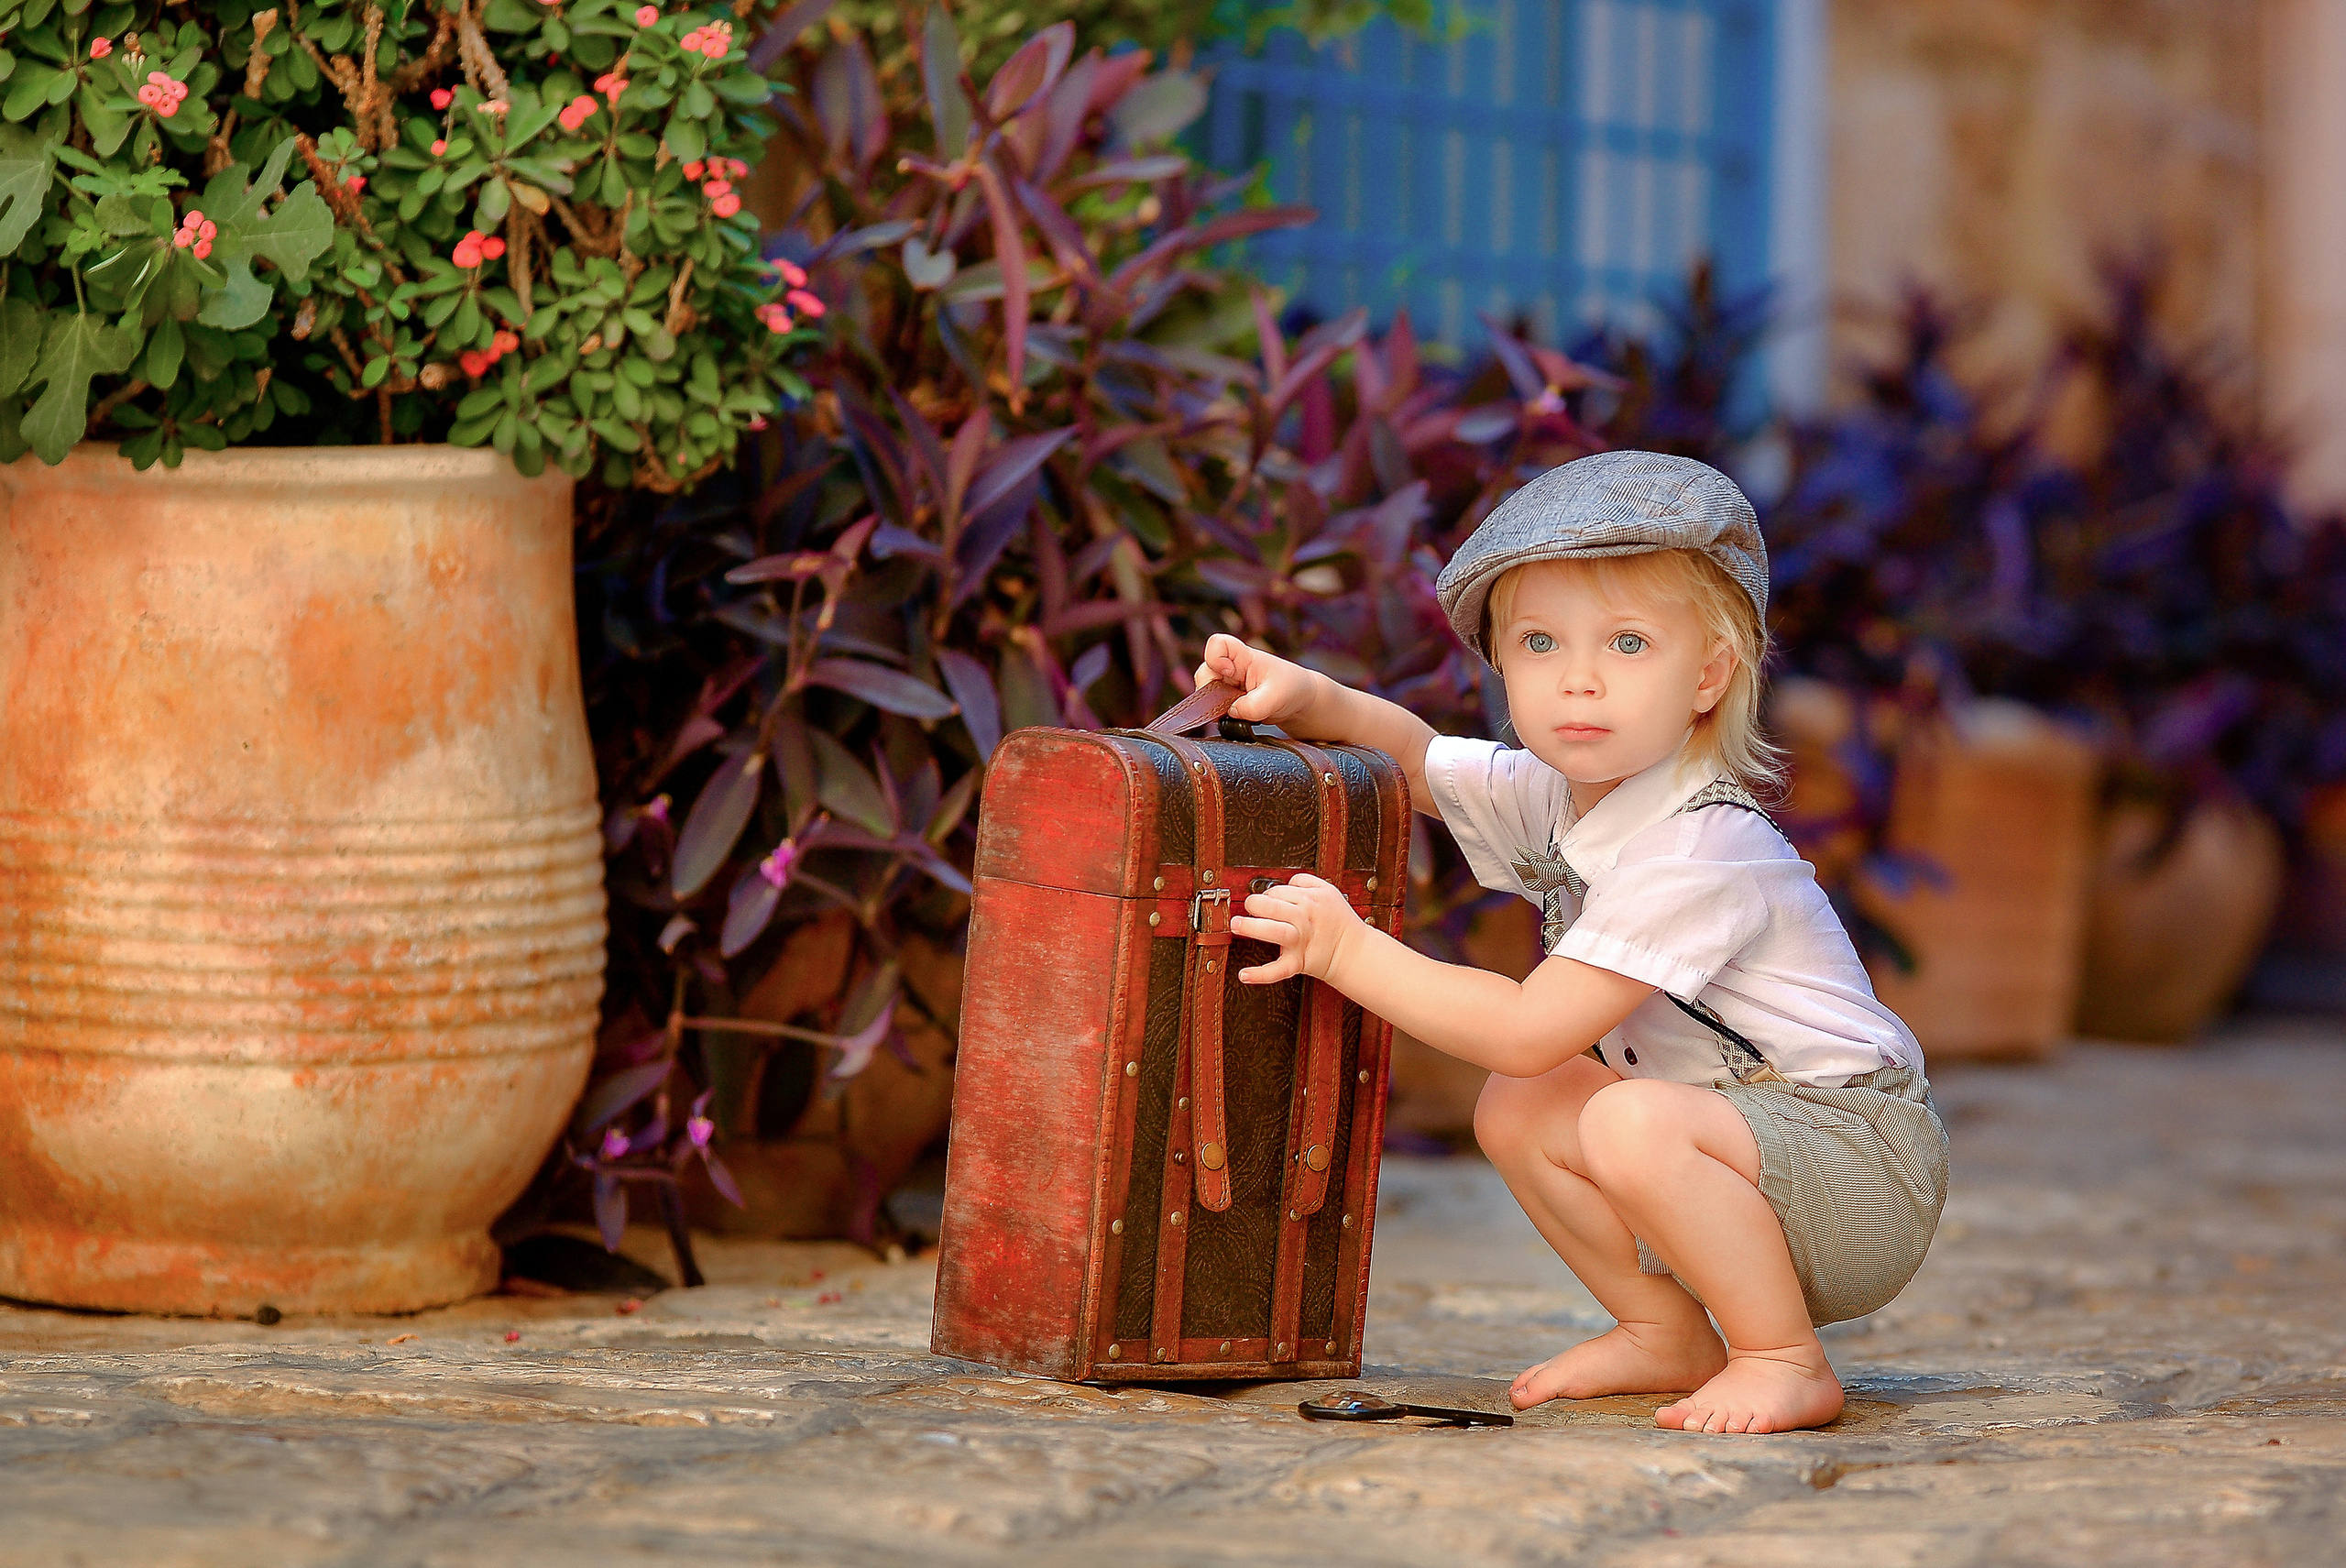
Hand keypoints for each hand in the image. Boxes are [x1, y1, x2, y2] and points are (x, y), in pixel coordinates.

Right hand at [1193, 634, 1324, 729]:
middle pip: (1205, 673)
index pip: (1216, 644)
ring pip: (1207, 694)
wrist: (1299, 703)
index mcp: (1244, 656)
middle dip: (1213, 691)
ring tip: (1240, 713)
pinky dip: (1222, 717)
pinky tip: (1239, 719)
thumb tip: (1231, 712)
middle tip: (1232, 704)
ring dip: (1217, 707)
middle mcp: (1231, 668)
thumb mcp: (1276, 697)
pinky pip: (1214, 708)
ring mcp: (1228, 685)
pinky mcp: (1228, 702)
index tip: (1230, 673)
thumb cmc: (1291, 689)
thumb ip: (1253, 706)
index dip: (1215, 658)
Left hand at [1231, 873, 1364, 984]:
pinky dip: (1260, 974)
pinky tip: (1244, 974)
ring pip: (1274, 931)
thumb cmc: (1338, 922)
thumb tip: (1285, 881)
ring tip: (1237, 925)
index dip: (1267, 894)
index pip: (1279, 890)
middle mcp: (1305, 918)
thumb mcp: (1329, 892)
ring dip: (1252, 927)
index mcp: (1312, 899)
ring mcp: (1301, 941)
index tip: (1264, 900)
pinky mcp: (1298, 962)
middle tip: (1248, 907)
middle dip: (1255, 904)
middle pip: (1273, 905)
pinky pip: (1278, 969)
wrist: (1354, 952)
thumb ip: (1307, 881)